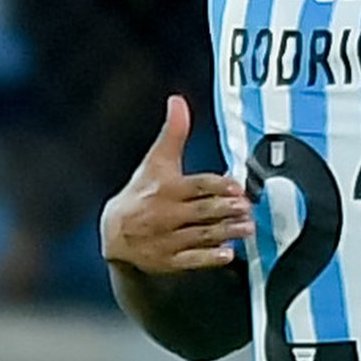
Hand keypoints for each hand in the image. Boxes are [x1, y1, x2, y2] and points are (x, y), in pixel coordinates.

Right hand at [98, 96, 248, 273]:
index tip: (236, 186)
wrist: (113, 233)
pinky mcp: (168, 260)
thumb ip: (173, 133)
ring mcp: (167, 239)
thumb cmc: (140, 192)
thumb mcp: (155, 162)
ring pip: (202, 235)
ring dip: (227, 232)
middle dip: (227, 210)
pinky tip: (227, 253)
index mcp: (165, 188)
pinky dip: (209, 257)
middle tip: (247, 208)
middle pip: (202, 211)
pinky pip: (191, 260)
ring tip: (247, 228)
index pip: (196, 186)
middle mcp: (166, 214)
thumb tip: (177, 101)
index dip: (218, 186)